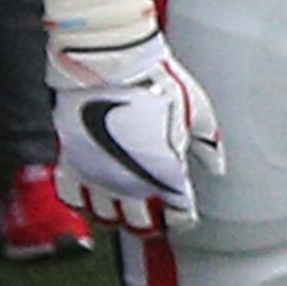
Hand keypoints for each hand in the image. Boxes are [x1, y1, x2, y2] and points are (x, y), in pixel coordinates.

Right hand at [46, 26, 225, 232]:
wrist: (110, 63)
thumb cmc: (158, 82)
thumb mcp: (198, 110)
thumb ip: (209, 145)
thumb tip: (216, 168)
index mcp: (167, 172)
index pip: (177, 213)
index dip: (181, 217)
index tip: (183, 212)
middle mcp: (131, 180)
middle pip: (139, 222)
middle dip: (150, 221)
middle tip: (155, 214)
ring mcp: (98, 173)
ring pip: (104, 216)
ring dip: (116, 215)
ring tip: (123, 207)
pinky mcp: (70, 161)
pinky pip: (70, 196)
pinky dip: (82, 199)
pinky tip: (91, 192)